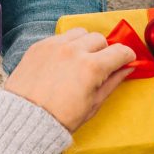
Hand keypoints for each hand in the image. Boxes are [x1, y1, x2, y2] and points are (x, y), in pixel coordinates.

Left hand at [5, 28, 135, 131]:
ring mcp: (54, 46)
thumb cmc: (60, 118)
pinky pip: (60, 37)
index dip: (127, 56)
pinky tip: (63, 61)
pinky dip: (66, 46)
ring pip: (80, 33)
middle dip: (104, 51)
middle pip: (100, 39)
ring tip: (80, 60)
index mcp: (91, 67)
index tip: (126, 60)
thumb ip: (112, 82)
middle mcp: (74, 51)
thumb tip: (127, 69)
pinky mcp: (39, 46)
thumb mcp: (93, 104)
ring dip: (85, 43)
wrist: (26, 120)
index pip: (120, 51)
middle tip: (100, 65)